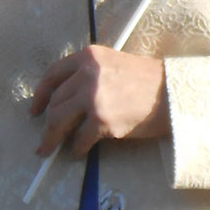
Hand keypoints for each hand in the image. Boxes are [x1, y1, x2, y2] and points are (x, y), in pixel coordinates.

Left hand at [30, 45, 169, 157]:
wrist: (173, 94)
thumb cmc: (148, 81)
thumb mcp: (114, 64)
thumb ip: (89, 75)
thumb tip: (67, 101)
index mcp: (89, 56)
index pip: (53, 74)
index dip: (41, 94)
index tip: (35, 108)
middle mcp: (87, 74)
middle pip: (55, 101)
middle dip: (46, 122)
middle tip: (44, 137)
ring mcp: (93, 97)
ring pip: (58, 120)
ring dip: (51, 138)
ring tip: (48, 149)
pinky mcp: (102, 120)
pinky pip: (80, 139)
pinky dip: (77, 148)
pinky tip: (79, 152)